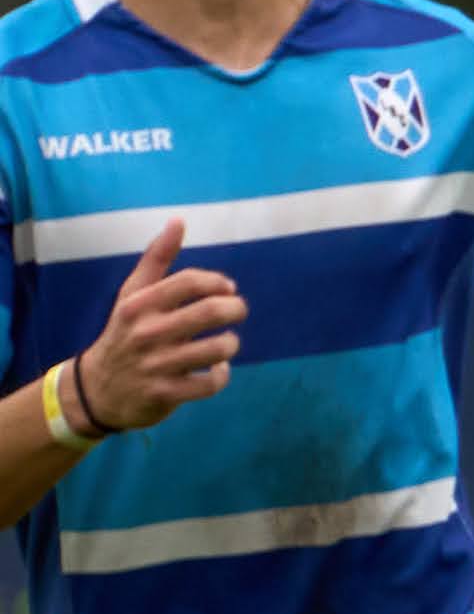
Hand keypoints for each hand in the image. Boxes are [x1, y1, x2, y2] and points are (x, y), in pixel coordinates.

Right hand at [74, 225, 245, 432]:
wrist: (97, 389)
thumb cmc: (125, 332)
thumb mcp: (133, 294)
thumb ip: (157, 258)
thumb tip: (179, 220)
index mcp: (139, 304)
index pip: (191, 281)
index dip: (219, 282)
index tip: (227, 288)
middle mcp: (147, 332)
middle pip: (212, 312)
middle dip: (236, 309)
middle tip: (236, 311)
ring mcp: (157, 364)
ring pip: (219, 349)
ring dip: (230, 344)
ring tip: (224, 343)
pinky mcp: (166, 393)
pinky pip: (211, 382)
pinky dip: (220, 375)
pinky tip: (215, 369)